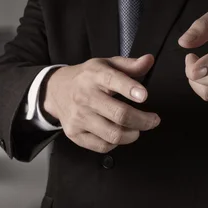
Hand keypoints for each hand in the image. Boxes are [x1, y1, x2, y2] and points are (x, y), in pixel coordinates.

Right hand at [43, 55, 160, 152]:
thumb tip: (149, 60)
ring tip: (137, 129)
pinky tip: (118, 134)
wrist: (55, 90)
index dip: (131, 89)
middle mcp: (85, 96)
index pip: (113, 80)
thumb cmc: (86, 78)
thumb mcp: (106, 64)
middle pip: (120, 114)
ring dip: (133, 134)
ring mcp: (78, 117)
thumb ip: (130, 65)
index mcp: (94, 75)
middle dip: (143, 120)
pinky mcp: (75, 133)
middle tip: (152, 120)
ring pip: (113, 134)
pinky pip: (102, 146)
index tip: (144, 96)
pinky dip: (116, 143)